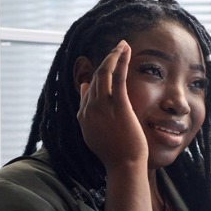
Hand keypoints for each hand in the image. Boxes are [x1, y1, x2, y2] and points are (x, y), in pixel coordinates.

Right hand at [76, 40, 146, 170]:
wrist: (124, 165)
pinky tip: (126, 50)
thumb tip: (85, 89)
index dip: (98, 74)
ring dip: (113, 55)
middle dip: (107, 60)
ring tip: (122, 45)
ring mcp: (102, 107)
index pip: (88, 90)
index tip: (109, 64)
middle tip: (117, 48)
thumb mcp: (95, 133)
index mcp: (83, 116)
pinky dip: (120, 60)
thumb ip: (88, 113)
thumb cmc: (115, 153)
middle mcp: (90, 108)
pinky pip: (118, 77)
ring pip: (104, 73)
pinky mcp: (118, 106)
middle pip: (96, 77)